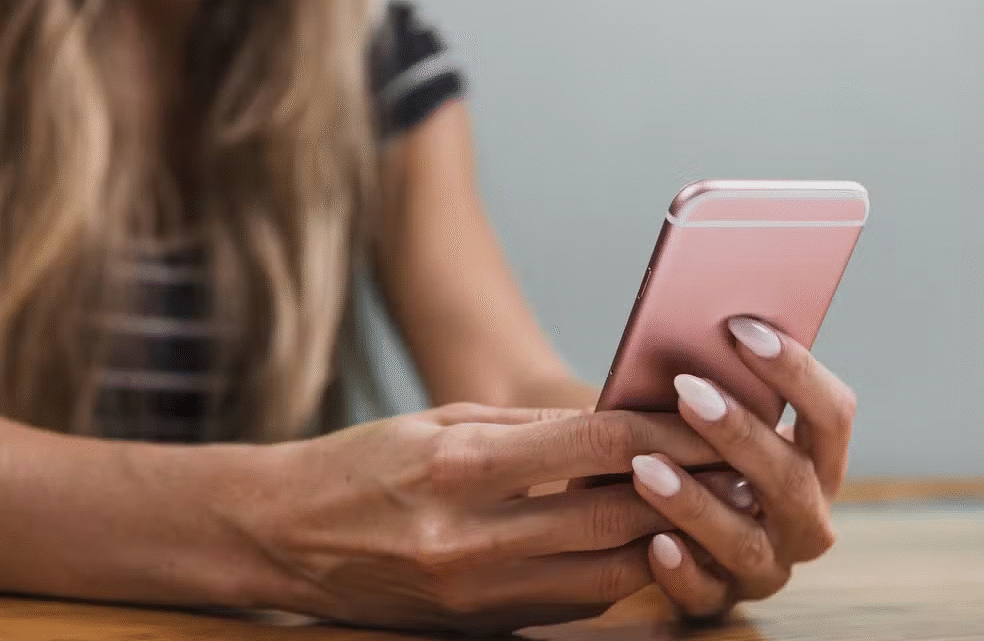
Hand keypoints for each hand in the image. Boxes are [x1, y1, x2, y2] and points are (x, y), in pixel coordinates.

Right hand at [231, 403, 724, 632]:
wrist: (287, 535)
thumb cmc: (362, 463)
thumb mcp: (442, 421)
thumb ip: (532, 427)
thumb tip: (615, 425)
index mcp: (460, 465)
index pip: (595, 446)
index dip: (665, 428)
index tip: (709, 412)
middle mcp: (472, 536)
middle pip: (615, 518)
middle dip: (687, 486)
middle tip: (737, 462)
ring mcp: (476, 593)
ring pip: (609, 576)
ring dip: (664, 539)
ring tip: (703, 504)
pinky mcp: (480, 626)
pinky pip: (574, 604)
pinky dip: (616, 573)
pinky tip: (638, 542)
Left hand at [631, 317, 854, 619]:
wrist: (667, 530)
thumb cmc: (692, 454)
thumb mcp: (712, 423)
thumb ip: (717, 388)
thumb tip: (689, 325)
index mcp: (816, 465)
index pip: (831, 415)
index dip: (794, 370)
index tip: (741, 327)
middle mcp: (804, 520)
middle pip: (791, 478)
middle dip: (739, 432)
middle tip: (686, 389)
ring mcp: (766, 566)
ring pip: (745, 541)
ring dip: (696, 502)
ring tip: (644, 466)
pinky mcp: (720, 600)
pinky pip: (705, 594)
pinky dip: (681, 570)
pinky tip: (653, 544)